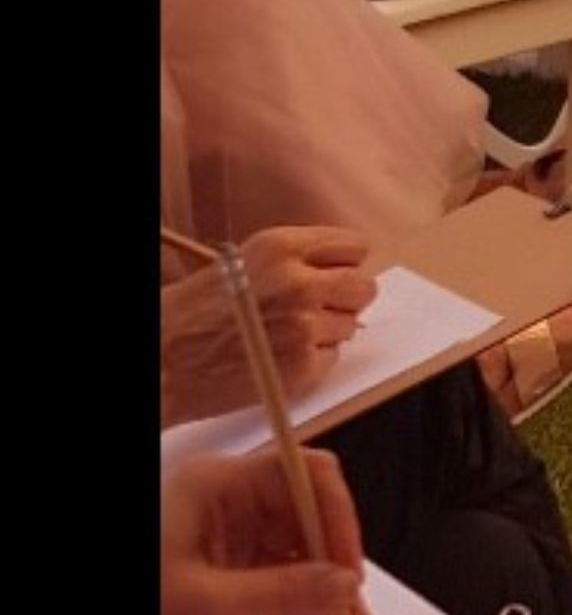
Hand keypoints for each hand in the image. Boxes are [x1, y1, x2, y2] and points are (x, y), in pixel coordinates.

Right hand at [161, 227, 376, 424]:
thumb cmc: (196, 311)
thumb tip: (344, 270)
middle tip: (317, 309)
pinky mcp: (303, 367)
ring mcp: (304, 326)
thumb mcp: (247, 261)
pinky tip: (279, 358)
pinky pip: (333, 359)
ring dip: (327, 332)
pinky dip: (313, 362)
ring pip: (350, 325)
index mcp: (283, 247)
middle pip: (364, 286)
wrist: (164, 360)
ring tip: (284, 336)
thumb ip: (297, 260)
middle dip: (346, 299)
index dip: (344, 264)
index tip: (332, 275)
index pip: (355, 247)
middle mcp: (299, 282)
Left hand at [161, 448, 371, 614]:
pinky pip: (271, 593)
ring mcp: (225, 542)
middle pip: (305, 528)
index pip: (305, 477)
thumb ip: (282, 593)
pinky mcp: (220, 577)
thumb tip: (344, 587)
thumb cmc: (132, 609)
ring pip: (293, 567)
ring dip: (316, 612)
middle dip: (332, 580)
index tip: (351, 574)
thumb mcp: (206, 604)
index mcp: (220, 486)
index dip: (338, 521)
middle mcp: (228, 505)